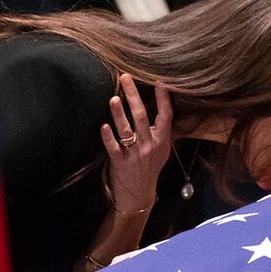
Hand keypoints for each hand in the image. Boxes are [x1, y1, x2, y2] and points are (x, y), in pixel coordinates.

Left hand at [101, 75, 172, 212]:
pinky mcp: (120, 162)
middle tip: (125, 77)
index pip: (165, 116)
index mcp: (161, 141)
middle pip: (142, 116)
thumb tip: (166, 108)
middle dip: (133, 95)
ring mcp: (134, 154)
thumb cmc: (150, 168)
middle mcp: (149, 145)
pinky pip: (114, 148)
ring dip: (119, 114)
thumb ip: (164, 131)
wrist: (139, 194)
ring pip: (127, 130)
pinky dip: (108, 137)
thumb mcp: (162, 151)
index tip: (159, 81)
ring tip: (113, 98)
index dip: (163, 99)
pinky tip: (103, 127)